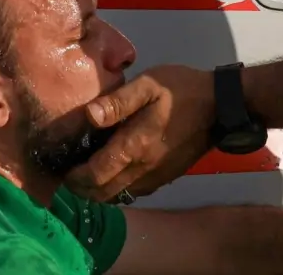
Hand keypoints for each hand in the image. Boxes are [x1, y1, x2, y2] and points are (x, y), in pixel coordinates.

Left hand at [65, 64, 214, 201]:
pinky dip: (115, 188)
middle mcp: (143, 170)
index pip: (95, 175)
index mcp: (135, 147)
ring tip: (85, 172)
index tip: (62, 167)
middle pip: (103, 193)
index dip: (74, 177)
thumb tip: (88, 116)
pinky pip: (133, 192)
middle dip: (81, 188)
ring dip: (97, 191)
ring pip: (118, 196)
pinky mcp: (164, 178)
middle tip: (68, 173)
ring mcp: (155, 177)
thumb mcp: (149, 85)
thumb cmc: (181, 91)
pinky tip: (111, 170)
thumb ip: (118, 101)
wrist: (220, 107)